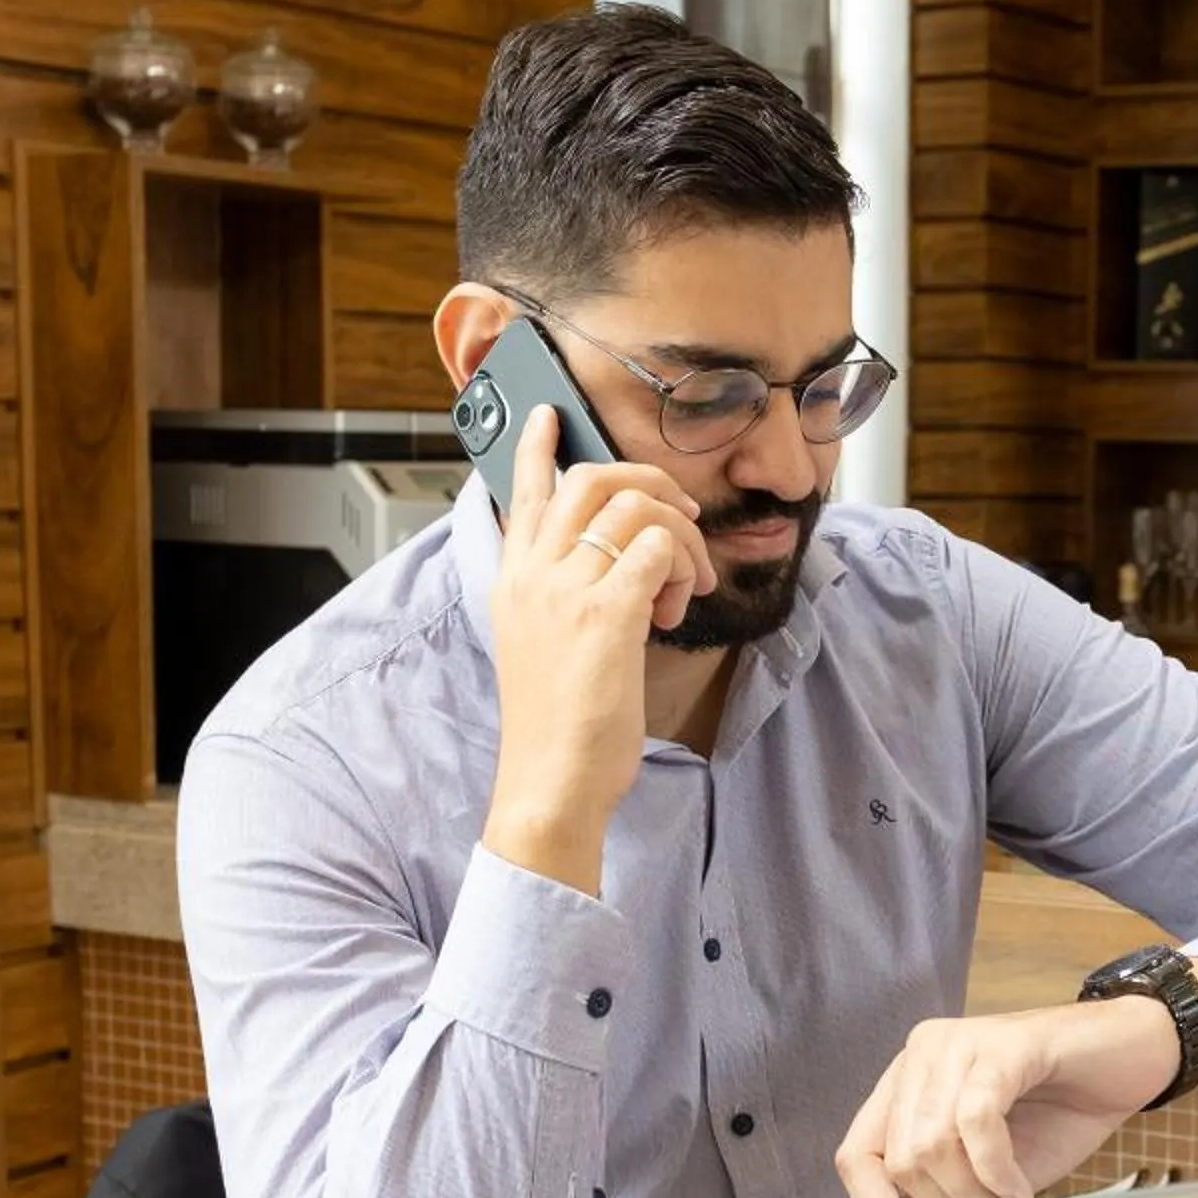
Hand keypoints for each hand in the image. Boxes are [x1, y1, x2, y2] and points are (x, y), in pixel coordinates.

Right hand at [482, 406, 716, 891]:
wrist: (549, 781)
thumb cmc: (556, 727)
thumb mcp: (541, 648)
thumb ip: (564, 601)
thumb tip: (619, 573)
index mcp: (513, 580)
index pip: (524, 493)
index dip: (541, 448)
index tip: (553, 416)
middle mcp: (534, 574)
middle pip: (592, 480)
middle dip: (648, 484)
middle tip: (679, 516)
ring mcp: (567, 589)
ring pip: (637, 508)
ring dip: (680, 537)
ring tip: (683, 586)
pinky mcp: (607, 613)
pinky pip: (660, 550)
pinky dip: (683, 570)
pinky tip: (675, 611)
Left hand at [836, 999, 1182, 1197]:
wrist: (1131, 1061)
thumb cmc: (1060, 1112)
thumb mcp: (986, 1179)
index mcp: (906, 1084)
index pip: (856, 1157)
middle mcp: (922, 1056)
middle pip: (898, 1161)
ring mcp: (959, 1044)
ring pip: (932, 1147)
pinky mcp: (1003, 1044)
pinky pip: (977, 1123)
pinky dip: (998, 1174)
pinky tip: (1022, 1194)